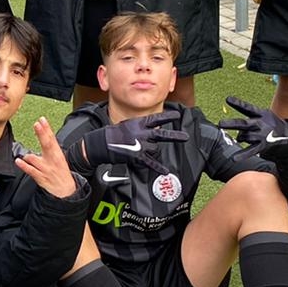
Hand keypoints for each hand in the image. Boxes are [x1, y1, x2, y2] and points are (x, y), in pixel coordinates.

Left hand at [15, 117, 78, 198]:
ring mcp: (46, 169)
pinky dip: (24, 166)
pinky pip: (31, 170)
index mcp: (57, 153)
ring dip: (28, 156)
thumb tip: (44, 131)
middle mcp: (52, 160)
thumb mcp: (59, 157)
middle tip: (37, 125)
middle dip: (42, 134)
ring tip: (25, 156)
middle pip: (47, 144)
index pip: (52, 138)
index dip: (46, 129)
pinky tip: (18, 161)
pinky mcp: (40, 177)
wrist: (65, 189)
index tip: (42, 120)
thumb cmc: (60, 171)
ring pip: (35, 159)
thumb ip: (51, 146)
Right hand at [65, 110, 186, 175]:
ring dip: (153, 150)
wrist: (102, 143)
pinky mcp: (137, 156)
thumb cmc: (114, 133)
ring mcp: (141, 145)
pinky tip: (165, 171)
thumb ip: (141, 127)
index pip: (157, 119)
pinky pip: (151, 163)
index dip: (168, 117)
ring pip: (155, 149)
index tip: (177, 115)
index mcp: (139, 123)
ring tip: (144, 150)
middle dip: (175, 136)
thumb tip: (151, 129)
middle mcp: (142, 134)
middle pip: (162, 134)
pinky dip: (158, 168)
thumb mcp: (128, 124)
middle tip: (185, 137)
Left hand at [217, 97, 287, 162]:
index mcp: (261, 114)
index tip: (227, 99)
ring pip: (244, 137)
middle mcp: (261, 124)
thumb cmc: (270, 124)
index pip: (247, 108)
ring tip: (242, 137)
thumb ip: (250, 116)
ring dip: (240, 137)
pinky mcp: (263, 145)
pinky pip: (251, 150)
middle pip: (243, 123)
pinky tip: (234, 159)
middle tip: (220, 124)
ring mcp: (262, 135)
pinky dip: (242, 155)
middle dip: (231, 124)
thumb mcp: (264, 115)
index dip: (238, 103)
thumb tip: (235, 125)